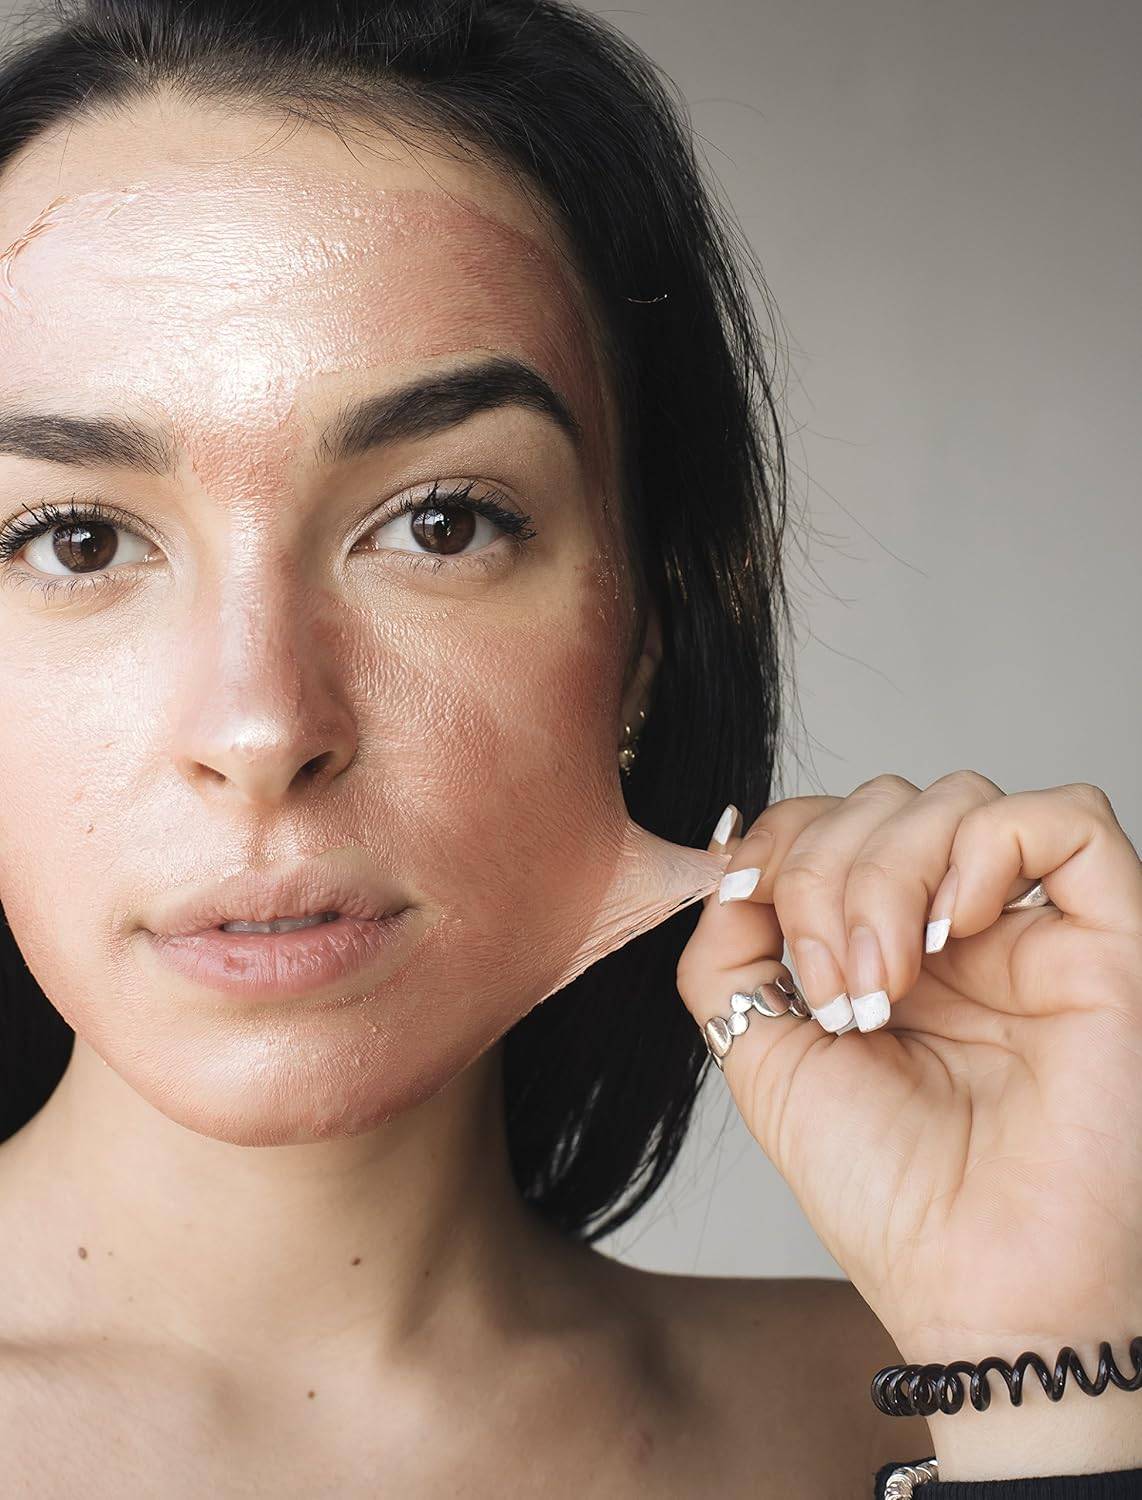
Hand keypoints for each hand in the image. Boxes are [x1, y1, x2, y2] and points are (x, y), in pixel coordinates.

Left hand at [675, 772, 1141, 1381]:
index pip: (830, 821)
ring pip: (958, 798)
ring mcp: (1031, 931)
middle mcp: (957, 929)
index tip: (750, 910)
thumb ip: (728, 950)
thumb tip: (726, 860)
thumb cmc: (885, 1192)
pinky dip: (987, 848)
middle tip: (833, 990)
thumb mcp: (761, 1052)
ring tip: (883, 982)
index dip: (778, 840)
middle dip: (824, 872)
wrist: (978, 1289)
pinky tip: (952, 930)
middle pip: (884, 801)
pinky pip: (1068, 819)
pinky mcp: (1108, 943)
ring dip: (887, 871)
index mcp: (880, 945)